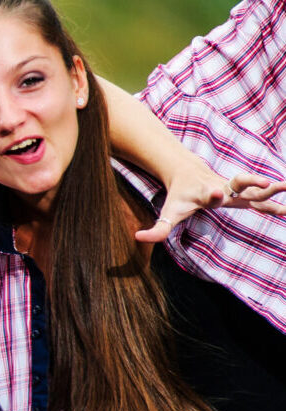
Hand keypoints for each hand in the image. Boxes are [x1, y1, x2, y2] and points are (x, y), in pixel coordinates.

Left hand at [138, 166, 285, 242]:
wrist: (187, 172)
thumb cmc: (178, 195)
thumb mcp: (167, 212)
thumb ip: (156, 229)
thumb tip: (137, 238)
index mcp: (204, 193)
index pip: (210, 194)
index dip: (213, 194)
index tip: (216, 193)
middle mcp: (223, 188)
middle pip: (239, 185)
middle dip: (252, 183)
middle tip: (266, 183)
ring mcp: (234, 190)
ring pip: (254, 189)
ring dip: (272, 189)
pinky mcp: (241, 193)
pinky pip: (260, 198)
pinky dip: (274, 202)